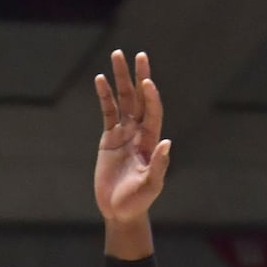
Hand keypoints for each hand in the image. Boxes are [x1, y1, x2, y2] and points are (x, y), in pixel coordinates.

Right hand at [94, 49, 170, 223]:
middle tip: (138, 55)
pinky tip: (100, 80)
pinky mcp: (109, 139)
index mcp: (151, 141)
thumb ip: (158, 165)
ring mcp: (124, 134)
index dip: (150, 96)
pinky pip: (107, 113)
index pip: (152, 112)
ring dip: (120, 79)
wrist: (120, 211)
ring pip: (123, 100)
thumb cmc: (137, 201)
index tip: (146, 81)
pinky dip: (104, 96)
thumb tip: (166, 143)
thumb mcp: (150, 186)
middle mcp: (139, 132)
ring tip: (116, 56)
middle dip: (138, 77)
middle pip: (139, 98)